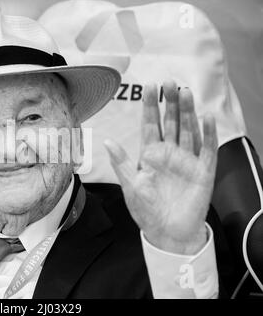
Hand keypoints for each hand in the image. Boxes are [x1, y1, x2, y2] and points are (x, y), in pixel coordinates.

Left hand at [104, 80, 217, 254]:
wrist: (166, 232)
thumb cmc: (146, 210)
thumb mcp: (130, 185)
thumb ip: (121, 163)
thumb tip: (107, 141)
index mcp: (150, 155)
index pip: (150, 125)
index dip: (150, 106)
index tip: (149, 87)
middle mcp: (169, 153)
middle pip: (171, 122)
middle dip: (170, 103)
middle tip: (169, 82)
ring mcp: (187, 161)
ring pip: (188, 130)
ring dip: (188, 112)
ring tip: (185, 92)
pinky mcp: (203, 171)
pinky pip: (207, 149)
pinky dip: (208, 134)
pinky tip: (206, 118)